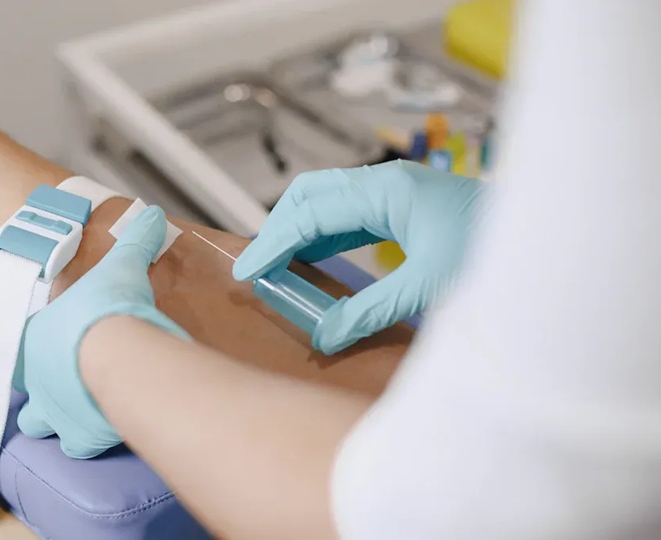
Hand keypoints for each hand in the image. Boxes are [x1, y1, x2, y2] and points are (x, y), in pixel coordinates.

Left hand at [17, 205, 188, 457]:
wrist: (117, 349)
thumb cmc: (106, 307)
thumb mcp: (121, 264)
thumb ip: (134, 240)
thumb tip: (150, 216)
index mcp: (33, 341)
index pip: (20, 350)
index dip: (36, 352)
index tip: (57, 348)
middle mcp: (35, 382)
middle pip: (26, 398)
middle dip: (44, 397)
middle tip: (70, 387)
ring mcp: (55, 413)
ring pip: (42, 428)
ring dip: (61, 422)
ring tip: (86, 412)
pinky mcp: (82, 437)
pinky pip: (81, 448)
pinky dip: (92, 440)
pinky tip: (111, 429)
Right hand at [233, 160, 483, 352]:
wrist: (548, 238)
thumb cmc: (495, 256)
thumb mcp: (428, 288)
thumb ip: (369, 312)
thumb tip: (322, 337)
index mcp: (386, 191)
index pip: (310, 211)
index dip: (273, 242)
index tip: (247, 272)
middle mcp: (386, 183)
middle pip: (311, 194)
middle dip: (279, 229)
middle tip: (259, 269)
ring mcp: (397, 192)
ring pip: (328, 202)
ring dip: (300, 232)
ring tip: (278, 269)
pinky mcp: (406, 207)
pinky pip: (350, 215)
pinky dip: (324, 236)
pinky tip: (315, 262)